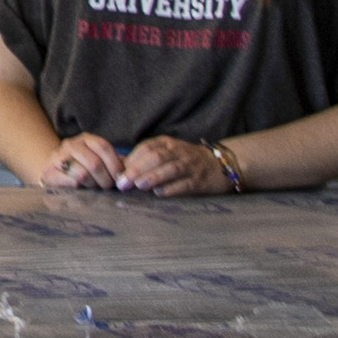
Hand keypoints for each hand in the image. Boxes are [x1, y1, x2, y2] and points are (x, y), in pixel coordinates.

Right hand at [35, 132, 129, 190]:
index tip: (121, 178)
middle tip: (107, 187)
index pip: (103, 147)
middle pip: (94, 163)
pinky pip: (70, 183)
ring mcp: (58, 157)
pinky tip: (82, 189)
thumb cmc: (84, 167)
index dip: (115, 165)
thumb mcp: (100, 160)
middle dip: (105, 180)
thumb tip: (131, 172)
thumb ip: (115, 163)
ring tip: (94, 187)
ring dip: (92, 185)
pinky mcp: (49, 173)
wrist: (54, 171)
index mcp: (86, 139)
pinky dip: (80, 189)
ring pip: (82, 174)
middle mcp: (70, 145)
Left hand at [117, 134, 234, 196]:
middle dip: (137, 169)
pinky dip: (172, 188)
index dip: (131, 160)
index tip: (117, 172)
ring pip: (171, 169)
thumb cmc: (185, 161)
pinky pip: (186, 183)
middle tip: (123, 182)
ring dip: (153, 177)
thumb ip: (145, 159)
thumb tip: (119, 167)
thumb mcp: (166, 154)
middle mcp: (179, 152)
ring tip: (138, 185)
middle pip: (156, 157)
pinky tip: (159, 193)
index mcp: (167, 144)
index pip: (146, 148)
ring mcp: (191, 165)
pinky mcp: (201, 180)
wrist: (220, 164)